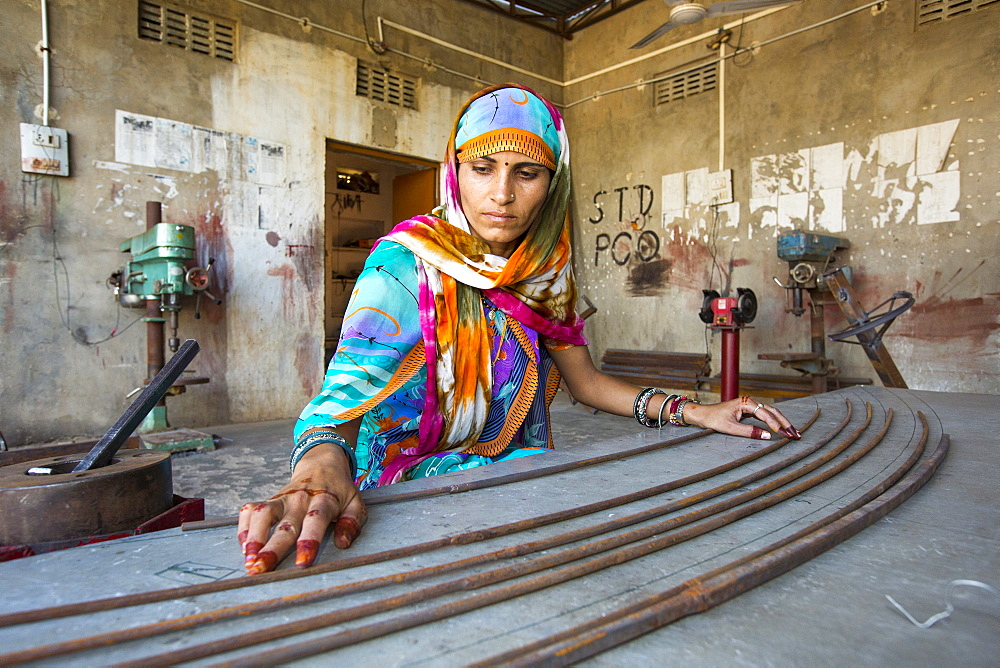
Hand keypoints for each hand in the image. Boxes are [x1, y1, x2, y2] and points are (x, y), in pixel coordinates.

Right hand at [237, 444, 366, 574]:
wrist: (323, 465)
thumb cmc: (340, 491)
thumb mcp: (355, 503)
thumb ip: (352, 522)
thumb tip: (343, 543)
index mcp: (325, 500)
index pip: (316, 520)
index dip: (309, 541)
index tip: (302, 563)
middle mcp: (301, 500)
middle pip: (285, 524)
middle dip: (271, 549)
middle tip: (260, 569)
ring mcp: (282, 499)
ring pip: (263, 514)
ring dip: (253, 537)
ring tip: (248, 561)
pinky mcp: (270, 500)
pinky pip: (250, 510)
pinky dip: (244, 527)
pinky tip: (244, 547)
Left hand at [683, 395, 800, 440]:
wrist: (704, 415)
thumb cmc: (714, 419)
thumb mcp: (731, 428)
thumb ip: (749, 432)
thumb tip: (768, 436)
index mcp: (746, 402)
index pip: (765, 414)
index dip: (775, 424)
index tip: (784, 434)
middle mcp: (750, 402)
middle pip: (773, 411)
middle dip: (785, 423)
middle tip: (796, 434)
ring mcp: (751, 406)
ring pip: (771, 413)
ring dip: (783, 423)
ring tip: (794, 433)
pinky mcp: (750, 411)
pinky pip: (766, 416)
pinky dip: (775, 423)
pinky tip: (783, 430)